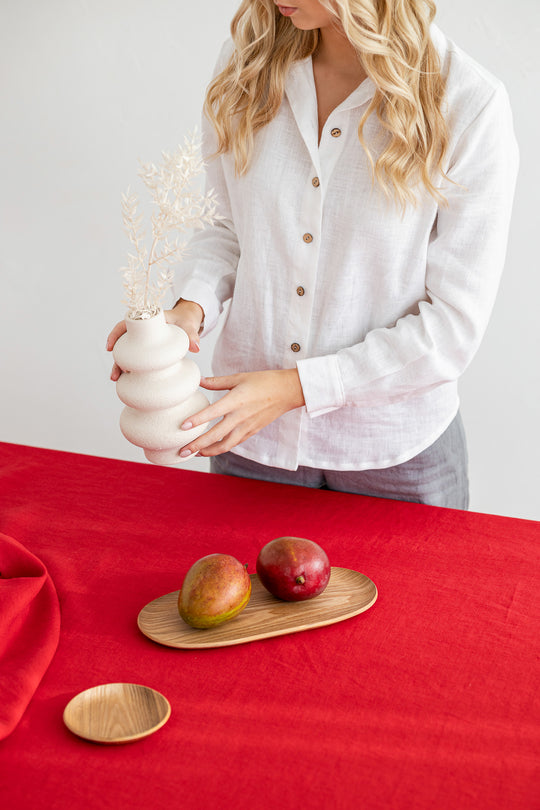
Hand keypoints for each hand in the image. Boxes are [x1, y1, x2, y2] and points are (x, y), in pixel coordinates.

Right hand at [105, 299, 203, 380]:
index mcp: (147, 321)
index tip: (110, 348)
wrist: (188, 320)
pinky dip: (133, 369)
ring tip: (118, 381)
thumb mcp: (189, 325)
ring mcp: (144, 343)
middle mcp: (142, 332)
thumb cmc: (185, 319)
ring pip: (128, 354)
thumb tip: (195, 347)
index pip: (125, 325)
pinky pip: (138, 360)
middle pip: (123, 344)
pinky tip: (130, 381)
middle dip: (117, 360)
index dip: (115, 335)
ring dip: (121, 367)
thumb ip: (192, 334)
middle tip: (115, 375)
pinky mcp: (149, 352)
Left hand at [178, 369, 305, 456]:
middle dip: (198, 445)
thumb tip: (199, 381)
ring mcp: (247, 426)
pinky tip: (211, 449)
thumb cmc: (264, 381)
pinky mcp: (252, 431)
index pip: (212, 412)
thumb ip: (217, 381)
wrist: (287, 391)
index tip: (183, 426)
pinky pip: (234, 443)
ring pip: (225, 445)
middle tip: (182, 451)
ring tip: (195, 453)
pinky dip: (222, 448)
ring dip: (208, 451)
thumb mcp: (239, 377)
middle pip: (215, 435)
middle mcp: (240, 416)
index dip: (197, 420)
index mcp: (236, 400)